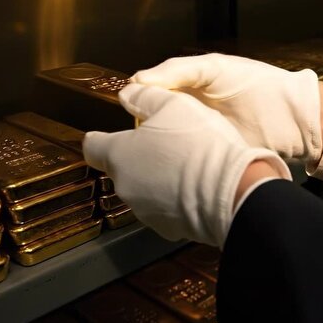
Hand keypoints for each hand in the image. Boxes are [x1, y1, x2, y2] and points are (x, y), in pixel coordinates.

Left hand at [83, 84, 290, 246]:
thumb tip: (129, 95)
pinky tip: (197, 186)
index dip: (100, 138)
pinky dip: (176, 199)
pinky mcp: (167, 228)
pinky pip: (166, 209)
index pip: (92, 147)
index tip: (108, 135)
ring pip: (144, 189)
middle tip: (167, 143)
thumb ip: (144, 96)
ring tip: (188, 165)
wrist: (230, 191)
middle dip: (140, 157)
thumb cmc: (199, 145)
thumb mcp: (173, 103)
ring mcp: (145, 211)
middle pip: (123, 168)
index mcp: (119, 154)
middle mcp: (125, 186)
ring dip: (159, 178)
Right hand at [129, 53, 322, 163]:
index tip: (124, 105)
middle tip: (129, 134)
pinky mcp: (208, 158)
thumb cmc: (259, 86)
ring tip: (142, 152)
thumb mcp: (215, 69)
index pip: (152, 92)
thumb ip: (178, 70)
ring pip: (167, 142)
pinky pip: (184, 161)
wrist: (294, 121)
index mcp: (188, 87)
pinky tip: (163, 167)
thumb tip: (137, 80)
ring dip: (157, 147)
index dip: (137, 98)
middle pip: (155, 120)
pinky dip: (174, 163)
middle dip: (142, 127)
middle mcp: (189, 112)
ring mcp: (198, 137)